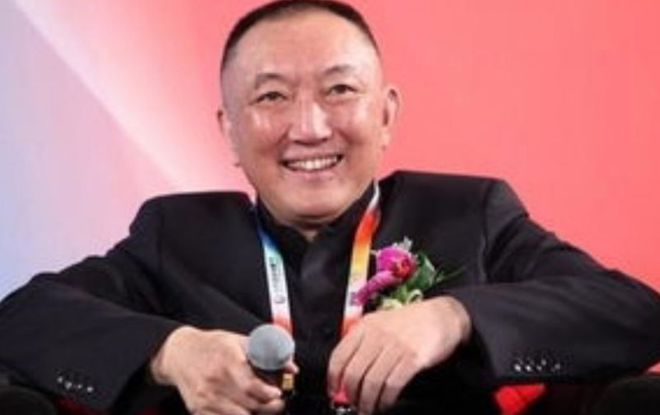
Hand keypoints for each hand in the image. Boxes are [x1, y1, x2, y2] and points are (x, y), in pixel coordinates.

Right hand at [150, 326, 293, 414]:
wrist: (178, 354)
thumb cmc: (212, 346)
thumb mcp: (239, 341)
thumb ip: (267, 353)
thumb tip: (292, 368)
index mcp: (227, 360)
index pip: (251, 385)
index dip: (268, 393)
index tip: (277, 393)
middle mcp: (214, 381)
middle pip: (249, 404)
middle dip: (269, 406)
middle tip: (277, 402)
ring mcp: (205, 398)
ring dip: (256, 413)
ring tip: (263, 406)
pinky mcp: (198, 410)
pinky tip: (244, 410)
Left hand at [327, 296, 470, 414]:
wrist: (442, 315)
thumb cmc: (411, 321)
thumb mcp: (381, 323)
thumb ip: (363, 342)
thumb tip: (347, 371)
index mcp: (365, 326)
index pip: (339, 355)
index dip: (333, 378)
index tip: (334, 391)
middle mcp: (377, 335)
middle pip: (354, 373)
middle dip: (351, 394)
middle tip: (354, 403)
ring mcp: (395, 347)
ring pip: (371, 382)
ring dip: (368, 401)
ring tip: (369, 408)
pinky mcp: (412, 358)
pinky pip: (392, 385)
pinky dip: (386, 399)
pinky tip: (386, 402)